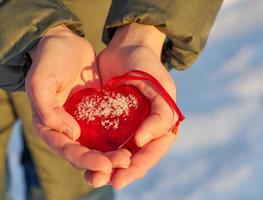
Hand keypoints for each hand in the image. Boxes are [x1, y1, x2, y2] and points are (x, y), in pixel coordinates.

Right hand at [25, 25, 130, 175]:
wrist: (65, 43)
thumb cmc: (49, 59)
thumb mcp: (41, 81)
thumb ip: (48, 109)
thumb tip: (71, 135)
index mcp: (49, 126)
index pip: (67, 150)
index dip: (86, 160)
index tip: (105, 164)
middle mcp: (65, 128)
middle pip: (84, 153)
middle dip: (104, 161)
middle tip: (124, 161)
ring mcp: (82, 121)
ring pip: (97, 145)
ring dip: (112, 154)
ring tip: (129, 157)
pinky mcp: (96, 112)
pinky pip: (107, 128)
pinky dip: (117, 137)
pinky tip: (133, 141)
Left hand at [85, 23, 177, 188]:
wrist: (126, 48)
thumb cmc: (147, 66)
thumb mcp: (160, 87)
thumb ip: (160, 114)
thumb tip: (142, 141)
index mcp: (161, 126)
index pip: (152, 153)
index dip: (137, 167)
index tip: (120, 177)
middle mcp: (145, 130)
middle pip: (134, 159)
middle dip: (119, 172)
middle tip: (102, 181)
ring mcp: (127, 127)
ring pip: (117, 154)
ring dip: (105, 167)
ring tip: (90, 178)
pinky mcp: (110, 121)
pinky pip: (103, 140)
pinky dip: (95, 152)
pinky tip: (84, 160)